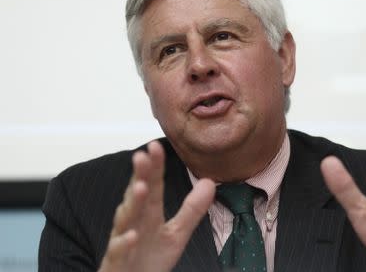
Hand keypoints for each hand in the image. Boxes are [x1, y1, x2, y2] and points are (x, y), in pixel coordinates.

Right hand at [98, 141, 214, 271]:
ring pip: (125, 220)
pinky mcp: (116, 263)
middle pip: (137, 197)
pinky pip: (118, 252)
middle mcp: (133, 223)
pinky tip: (131, 235)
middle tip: (142, 156)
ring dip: (132, 204)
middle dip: (139, 176)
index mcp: (148, 214)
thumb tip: (210, 182)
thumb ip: (192, 209)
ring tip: (141, 187)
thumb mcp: (177, 233)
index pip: (152, 186)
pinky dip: (123, 243)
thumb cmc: (150, 258)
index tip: (155, 146)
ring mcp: (123, 242)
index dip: (154, 167)